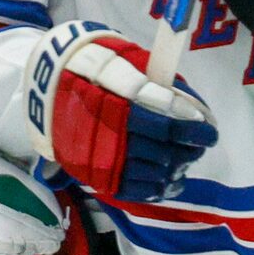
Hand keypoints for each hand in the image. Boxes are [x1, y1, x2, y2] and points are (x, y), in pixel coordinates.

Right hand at [25, 21, 216, 202]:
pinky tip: (172, 181)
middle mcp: (109, 137)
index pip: (165, 124)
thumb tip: (192, 106)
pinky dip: (158, 188)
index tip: (210, 130)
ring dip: (176, 169)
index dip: (192, 130)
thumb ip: (157, 85)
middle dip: (188, 150)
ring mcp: (102, 160)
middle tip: (201, 144)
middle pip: (162, 152)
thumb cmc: (90, 70)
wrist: (44, 89)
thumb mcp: (121, 63)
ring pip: (152, 174)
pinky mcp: (96, 176)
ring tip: (186, 160)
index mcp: (116, 106)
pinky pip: (135, 190)